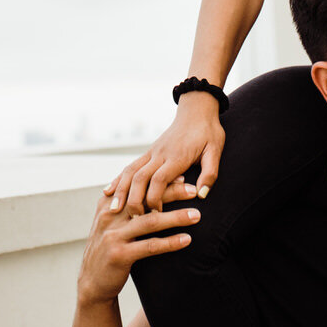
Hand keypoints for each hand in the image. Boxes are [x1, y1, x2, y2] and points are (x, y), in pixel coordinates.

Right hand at [76, 181, 200, 306]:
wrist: (93, 281)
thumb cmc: (109, 248)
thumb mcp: (111, 224)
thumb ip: (126, 206)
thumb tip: (152, 187)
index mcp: (109, 204)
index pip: (138, 186)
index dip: (161, 180)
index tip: (183, 176)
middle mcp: (110, 216)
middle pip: (146, 199)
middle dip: (172, 192)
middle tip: (194, 190)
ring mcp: (113, 235)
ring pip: (150, 221)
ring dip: (176, 217)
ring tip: (197, 215)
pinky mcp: (119, 255)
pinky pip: (150, 246)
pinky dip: (170, 242)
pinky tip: (186, 239)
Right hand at [107, 94, 223, 214]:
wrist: (197, 109)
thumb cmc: (209, 131)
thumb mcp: (216, 150)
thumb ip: (210, 172)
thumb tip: (201, 194)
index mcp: (176, 156)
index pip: (159, 179)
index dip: (155, 198)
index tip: (156, 214)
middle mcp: (160, 154)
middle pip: (140, 177)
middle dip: (134, 198)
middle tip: (132, 217)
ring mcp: (152, 151)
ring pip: (130, 170)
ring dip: (121, 189)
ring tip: (114, 208)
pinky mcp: (149, 151)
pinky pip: (131, 166)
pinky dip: (119, 179)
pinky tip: (110, 190)